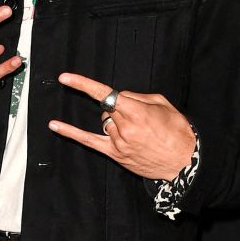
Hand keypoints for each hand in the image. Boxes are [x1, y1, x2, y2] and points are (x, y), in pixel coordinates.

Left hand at [50, 74, 195, 179]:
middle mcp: (124, 127)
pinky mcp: (115, 154)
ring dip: (115, 121)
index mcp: (136, 111)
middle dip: (119, 108)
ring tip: (136, 131)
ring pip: (104, 122)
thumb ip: (138, 96)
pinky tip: (55, 125)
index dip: (83, 84)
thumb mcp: (163, 104)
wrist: (184, 162)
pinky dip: (71, 132)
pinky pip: (88, 141)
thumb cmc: (177, 132)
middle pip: (107, 108)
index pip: (105, 94)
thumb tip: (120, 96)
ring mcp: (118, 142)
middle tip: (138, 117)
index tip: (66, 78)